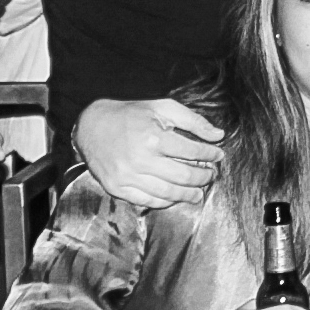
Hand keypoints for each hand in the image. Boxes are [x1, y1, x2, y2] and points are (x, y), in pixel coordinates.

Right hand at [76, 97, 224, 208]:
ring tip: (198, 192)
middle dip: (202, 177)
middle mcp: (140, 159)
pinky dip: (166, 201)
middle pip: (183, 176)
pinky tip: (175, 197)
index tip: (217, 155)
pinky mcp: (117, 188)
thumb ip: (192, 120)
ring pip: (168, 193)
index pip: (192, 152)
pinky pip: (147, 201)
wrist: (91, 127)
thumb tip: (218, 134)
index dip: (210, 155)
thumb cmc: (129, 115)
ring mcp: (127, 176)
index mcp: (153, 137)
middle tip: (210, 175)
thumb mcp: (161, 108)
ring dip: (188, 194)